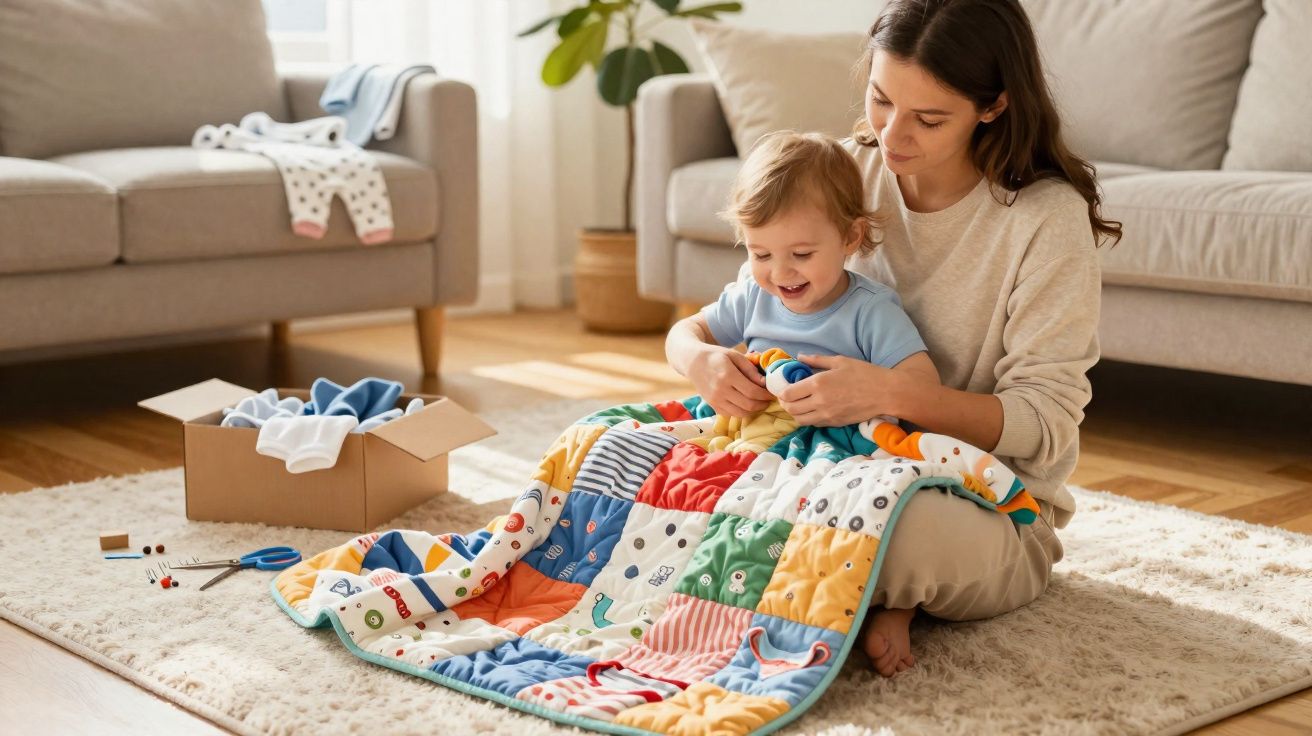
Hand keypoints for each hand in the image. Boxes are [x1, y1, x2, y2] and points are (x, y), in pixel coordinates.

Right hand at [687, 346, 773, 417]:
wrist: (693, 362)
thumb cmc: (716, 356)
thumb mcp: (734, 355)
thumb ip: (750, 369)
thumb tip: (764, 383)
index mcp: (727, 376)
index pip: (752, 391)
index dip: (765, 394)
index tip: (772, 392)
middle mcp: (720, 391)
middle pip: (748, 405)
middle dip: (762, 404)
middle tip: (768, 399)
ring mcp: (715, 401)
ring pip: (741, 413)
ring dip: (754, 410)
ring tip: (759, 402)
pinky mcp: (713, 406)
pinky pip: (732, 414)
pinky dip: (742, 411)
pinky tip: (746, 403)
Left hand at [777, 354, 904, 426]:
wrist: (885, 393)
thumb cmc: (865, 373)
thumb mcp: (840, 361)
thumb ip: (817, 360)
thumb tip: (800, 357)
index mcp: (818, 384)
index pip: (788, 394)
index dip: (782, 392)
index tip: (785, 387)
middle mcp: (819, 402)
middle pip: (790, 408)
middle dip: (785, 403)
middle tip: (789, 396)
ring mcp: (827, 415)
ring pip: (800, 420)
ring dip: (795, 413)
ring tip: (799, 404)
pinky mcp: (835, 423)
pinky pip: (814, 424)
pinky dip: (808, 418)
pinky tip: (813, 409)